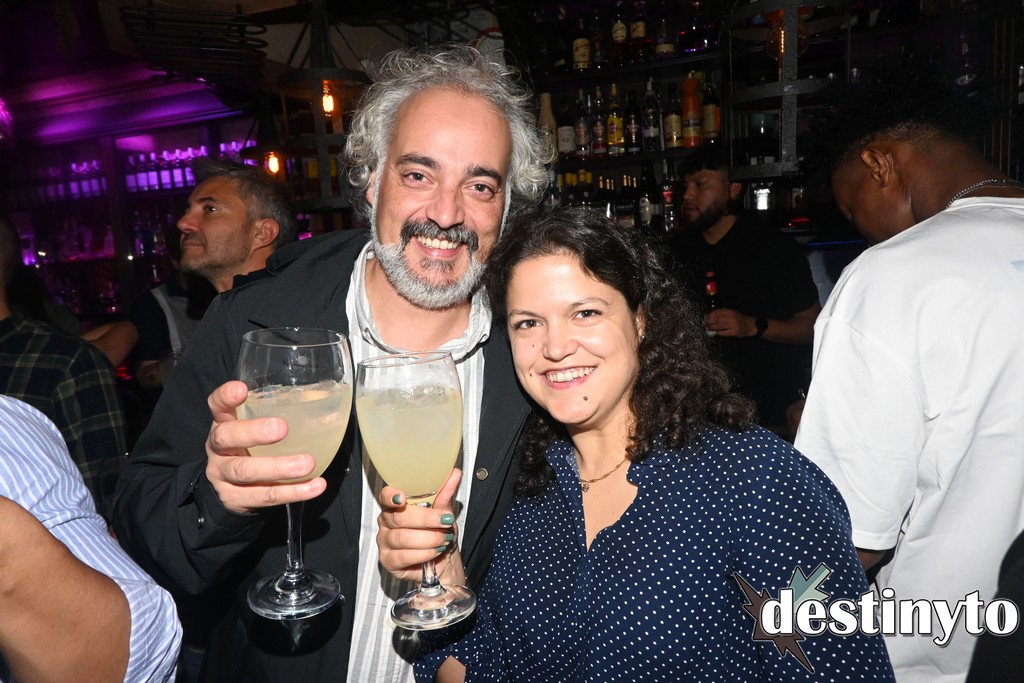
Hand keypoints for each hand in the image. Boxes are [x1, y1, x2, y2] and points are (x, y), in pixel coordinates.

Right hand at [204, 380, 326, 514]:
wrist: (232, 488)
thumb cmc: (251, 448)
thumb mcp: (256, 427)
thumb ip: (279, 414)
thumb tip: (325, 403)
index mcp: (223, 423)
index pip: (217, 405)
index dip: (226, 397)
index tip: (242, 389)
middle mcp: (218, 448)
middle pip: (226, 438)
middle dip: (254, 432)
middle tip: (281, 429)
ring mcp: (223, 475)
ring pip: (245, 471)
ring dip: (279, 467)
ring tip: (306, 464)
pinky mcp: (236, 499)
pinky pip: (265, 496)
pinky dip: (293, 492)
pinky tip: (314, 486)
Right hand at [377, 468, 464, 584]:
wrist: (443, 561)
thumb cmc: (439, 533)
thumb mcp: (444, 513)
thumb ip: (445, 494)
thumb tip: (454, 473)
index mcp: (396, 505)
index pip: (385, 496)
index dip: (391, 496)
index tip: (402, 498)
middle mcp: (386, 522)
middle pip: (399, 518)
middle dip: (426, 520)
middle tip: (445, 522)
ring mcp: (384, 542)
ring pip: (401, 538)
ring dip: (428, 539)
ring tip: (443, 539)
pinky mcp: (387, 561)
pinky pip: (402, 556)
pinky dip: (423, 553)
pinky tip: (434, 552)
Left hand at [705, 308, 756, 337]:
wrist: (750, 325)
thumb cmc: (739, 318)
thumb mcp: (732, 313)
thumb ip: (723, 313)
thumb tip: (710, 314)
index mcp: (730, 311)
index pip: (717, 312)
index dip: (710, 315)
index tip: (706, 317)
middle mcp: (731, 317)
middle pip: (717, 319)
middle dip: (709, 321)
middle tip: (705, 324)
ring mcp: (733, 325)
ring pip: (719, 326)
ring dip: (712, 327)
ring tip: (708, 328)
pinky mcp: (734, 332)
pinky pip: (723, 333)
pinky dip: (719, 332)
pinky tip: (717, 332)